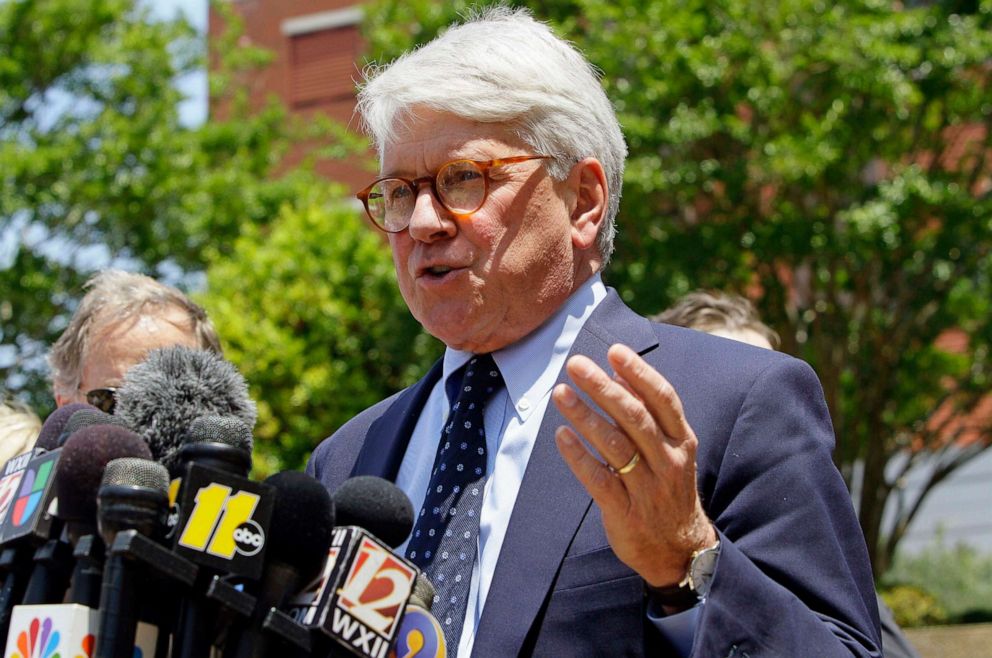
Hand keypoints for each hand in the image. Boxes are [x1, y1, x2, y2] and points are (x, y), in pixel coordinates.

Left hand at [552, 343, 716, 586]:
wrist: (679, 550)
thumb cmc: (668, 488)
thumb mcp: (670, 450)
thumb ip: (648, 413)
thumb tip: (621, 373)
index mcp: (681, 441)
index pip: (663, 400)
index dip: (639, 373)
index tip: (615, 351)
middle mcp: (667, 462)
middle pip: (634, 418)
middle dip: (603, 388)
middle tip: (576, 365)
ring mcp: (647, 488)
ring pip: (614, 446)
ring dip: (585, 416)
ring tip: (560, 393)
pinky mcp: (625, 512)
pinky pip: (598, 479)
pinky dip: (578, 456)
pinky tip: (561, 435)